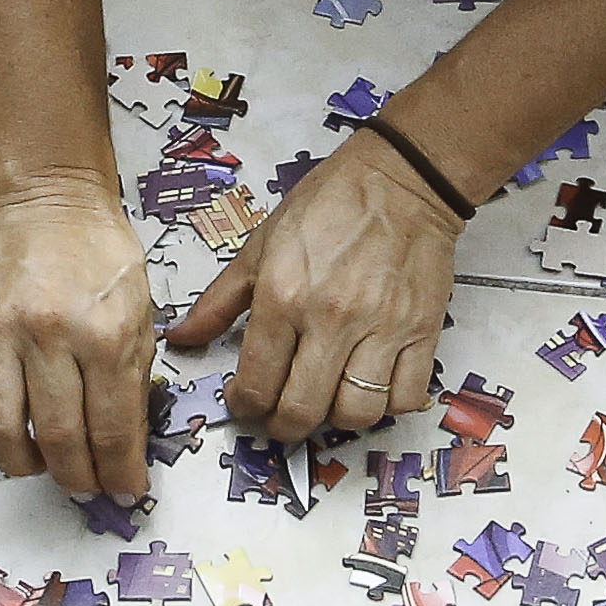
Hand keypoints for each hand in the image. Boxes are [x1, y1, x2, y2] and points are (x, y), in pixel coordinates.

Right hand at [0, 175, 162, 500]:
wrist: (45, 202)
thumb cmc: (100, 254)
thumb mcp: (141, 310)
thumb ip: (133, 376)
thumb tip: (126, 443)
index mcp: (105, 332)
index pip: (112, 428)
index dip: (120, 472)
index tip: (125, 491)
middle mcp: (50, 336)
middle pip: (59, 438)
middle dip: (78, 478)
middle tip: (87, 488)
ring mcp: (0, 335)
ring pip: (2, 430)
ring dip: (23, 464)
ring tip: (41, 468)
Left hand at [177, 132, 459, 446]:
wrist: (402, 179)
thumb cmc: (327, 205)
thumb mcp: (260, 245)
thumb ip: (218, 301)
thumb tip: (182, 340)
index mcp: (283, 296)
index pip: (257, 384)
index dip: (244, 407)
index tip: (245, 403)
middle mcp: (331, 319)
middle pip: (303, 411)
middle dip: (282, 427)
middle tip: (279, 417)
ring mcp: (382, 328)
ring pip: (356, 414)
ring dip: (335, 420)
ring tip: (326, 400)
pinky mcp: (423, 331)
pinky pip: (405, 398)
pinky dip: (387, 405)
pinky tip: (370, 385)